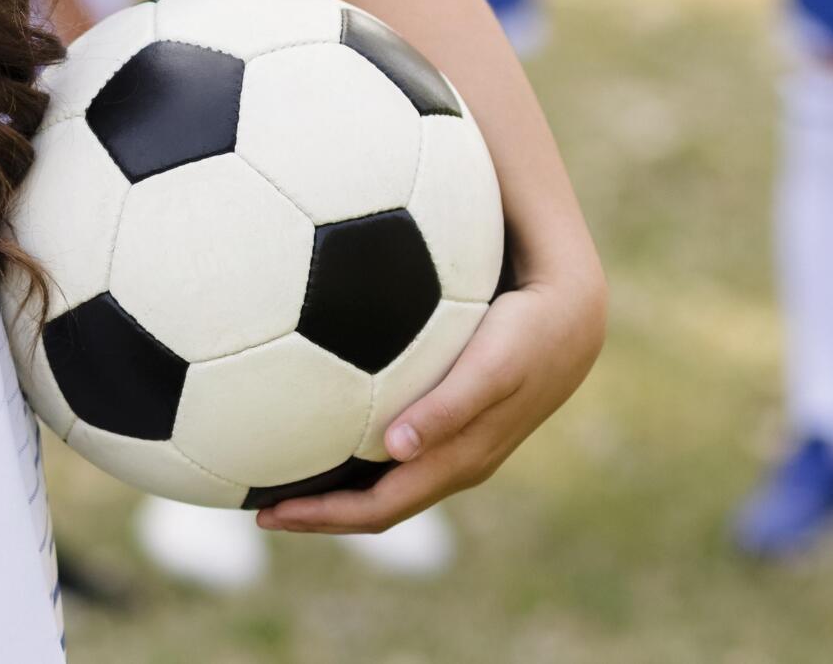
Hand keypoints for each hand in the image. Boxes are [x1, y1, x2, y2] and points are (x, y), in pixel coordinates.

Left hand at [254, 262, 606, 534]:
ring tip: (282, 472)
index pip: (381, 508)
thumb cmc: (528, 332)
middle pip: (378, 506)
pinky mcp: (457, 420)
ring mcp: (457, 446)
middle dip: (320, 512)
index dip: (325, 517)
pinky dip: (357, 454)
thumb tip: (394, 448)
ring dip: (337, 489)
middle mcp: (453, 463)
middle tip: (258, 505)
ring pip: (387, 484)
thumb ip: (448, 405)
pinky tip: (327, 420)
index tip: (268, 512)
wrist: (574, 315)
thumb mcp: (492, 364)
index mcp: (457, 462)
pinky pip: (399, 453)